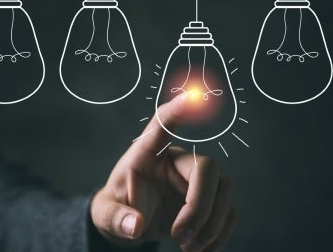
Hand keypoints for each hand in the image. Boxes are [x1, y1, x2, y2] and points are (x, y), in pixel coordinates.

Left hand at [90, 95, 235, 251]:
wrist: (130, 223)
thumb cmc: (116, 207)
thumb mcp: (106, 214)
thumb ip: (117, 219)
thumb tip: (136, 226)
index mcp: (146, 153)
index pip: (162, 124)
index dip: (177, 111)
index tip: (192, 97)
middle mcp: (176, 160)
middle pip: (206, 167)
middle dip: (199, 207)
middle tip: (179, 237)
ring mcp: (196, 180)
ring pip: (224, 190)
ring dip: (212, 224)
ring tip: (188, 247)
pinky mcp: (210, 199)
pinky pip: (228, 211)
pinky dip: (220, 233)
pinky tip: (201, 248)